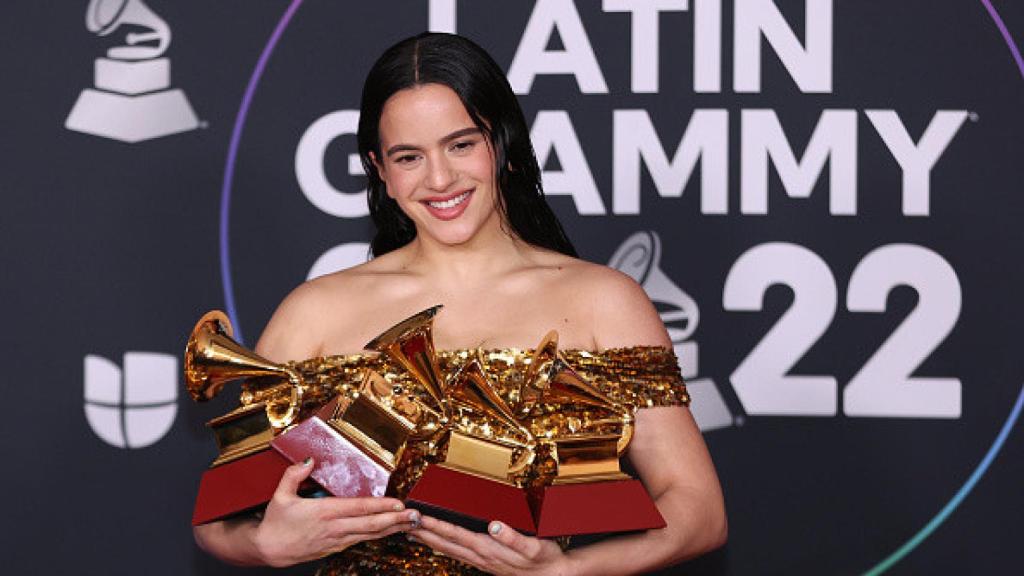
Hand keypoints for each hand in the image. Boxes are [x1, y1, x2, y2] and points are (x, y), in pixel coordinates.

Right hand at [252, 458, 419, 566]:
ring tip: (411, 522)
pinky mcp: (336, 548)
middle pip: (372, 524)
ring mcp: (337, 540)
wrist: (268, 550)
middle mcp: (335, 528)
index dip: (381, 506)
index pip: (359, 508)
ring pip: (370, 534)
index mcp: (325, 513)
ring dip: (392, 528)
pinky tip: (390, 530)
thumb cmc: (275, 523)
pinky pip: (362, 540)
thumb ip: (294, 474)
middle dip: (396, 520)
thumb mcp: (280, 495)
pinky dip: (379, 535)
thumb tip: (308, 460)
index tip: (399, 503)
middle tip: (416, 515)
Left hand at [410, 516, 576, 575]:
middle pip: (446, 542)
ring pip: (449, 549)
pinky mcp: (486, 562)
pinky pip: (458, 554)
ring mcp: (482, 561)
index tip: (419, 516)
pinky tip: (438, 544)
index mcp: (488, 548)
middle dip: (424, 531)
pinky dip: (444, 546)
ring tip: (414, 531)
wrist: (554, 575)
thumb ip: (513, 537)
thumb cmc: (544, 559)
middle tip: (404, 521)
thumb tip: (495, 525)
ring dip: (430, 539)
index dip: (436, 525)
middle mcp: (481, 556)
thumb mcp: (533, 547)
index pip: (455, 534)